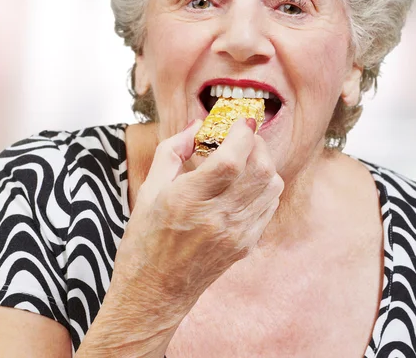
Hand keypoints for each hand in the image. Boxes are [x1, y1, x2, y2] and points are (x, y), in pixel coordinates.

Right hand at [113, 117, 284, 305]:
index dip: (242, 133)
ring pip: (271, 186)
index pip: (232, 160)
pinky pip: (270, 205)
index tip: (240, 120)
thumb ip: (173, 150)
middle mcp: (217, 218)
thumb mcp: (149, 189)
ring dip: (263, 162)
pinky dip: (264, 185)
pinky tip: (245, 183)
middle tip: (242, 136)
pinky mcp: (246, 245)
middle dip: (256, 143)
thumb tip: (198, 124)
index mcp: (188, 201)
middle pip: (260, 169)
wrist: (154, 295)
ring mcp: (236, 234)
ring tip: (244, 158)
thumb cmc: (144, 240)